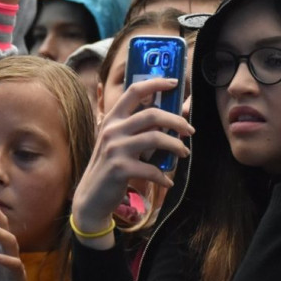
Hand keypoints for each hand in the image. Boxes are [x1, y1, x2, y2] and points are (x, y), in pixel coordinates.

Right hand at [71, 77, 193, 248]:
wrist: (91, 197)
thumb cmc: (109, 167)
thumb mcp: (116, 142)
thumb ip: (134, 128)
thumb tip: (167, 119)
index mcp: (112, 119)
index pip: (134, 91)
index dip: (156, 83)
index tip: (174, 82)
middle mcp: (112, 130)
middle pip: (152, 114)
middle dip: (176, 120)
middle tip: (189, 130)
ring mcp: (115, 149)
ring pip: (156, 138)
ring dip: (176, 146)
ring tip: (184, 153)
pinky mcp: (120, 169)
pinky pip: (152, 169)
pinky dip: (164, 177)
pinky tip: (167, 182)